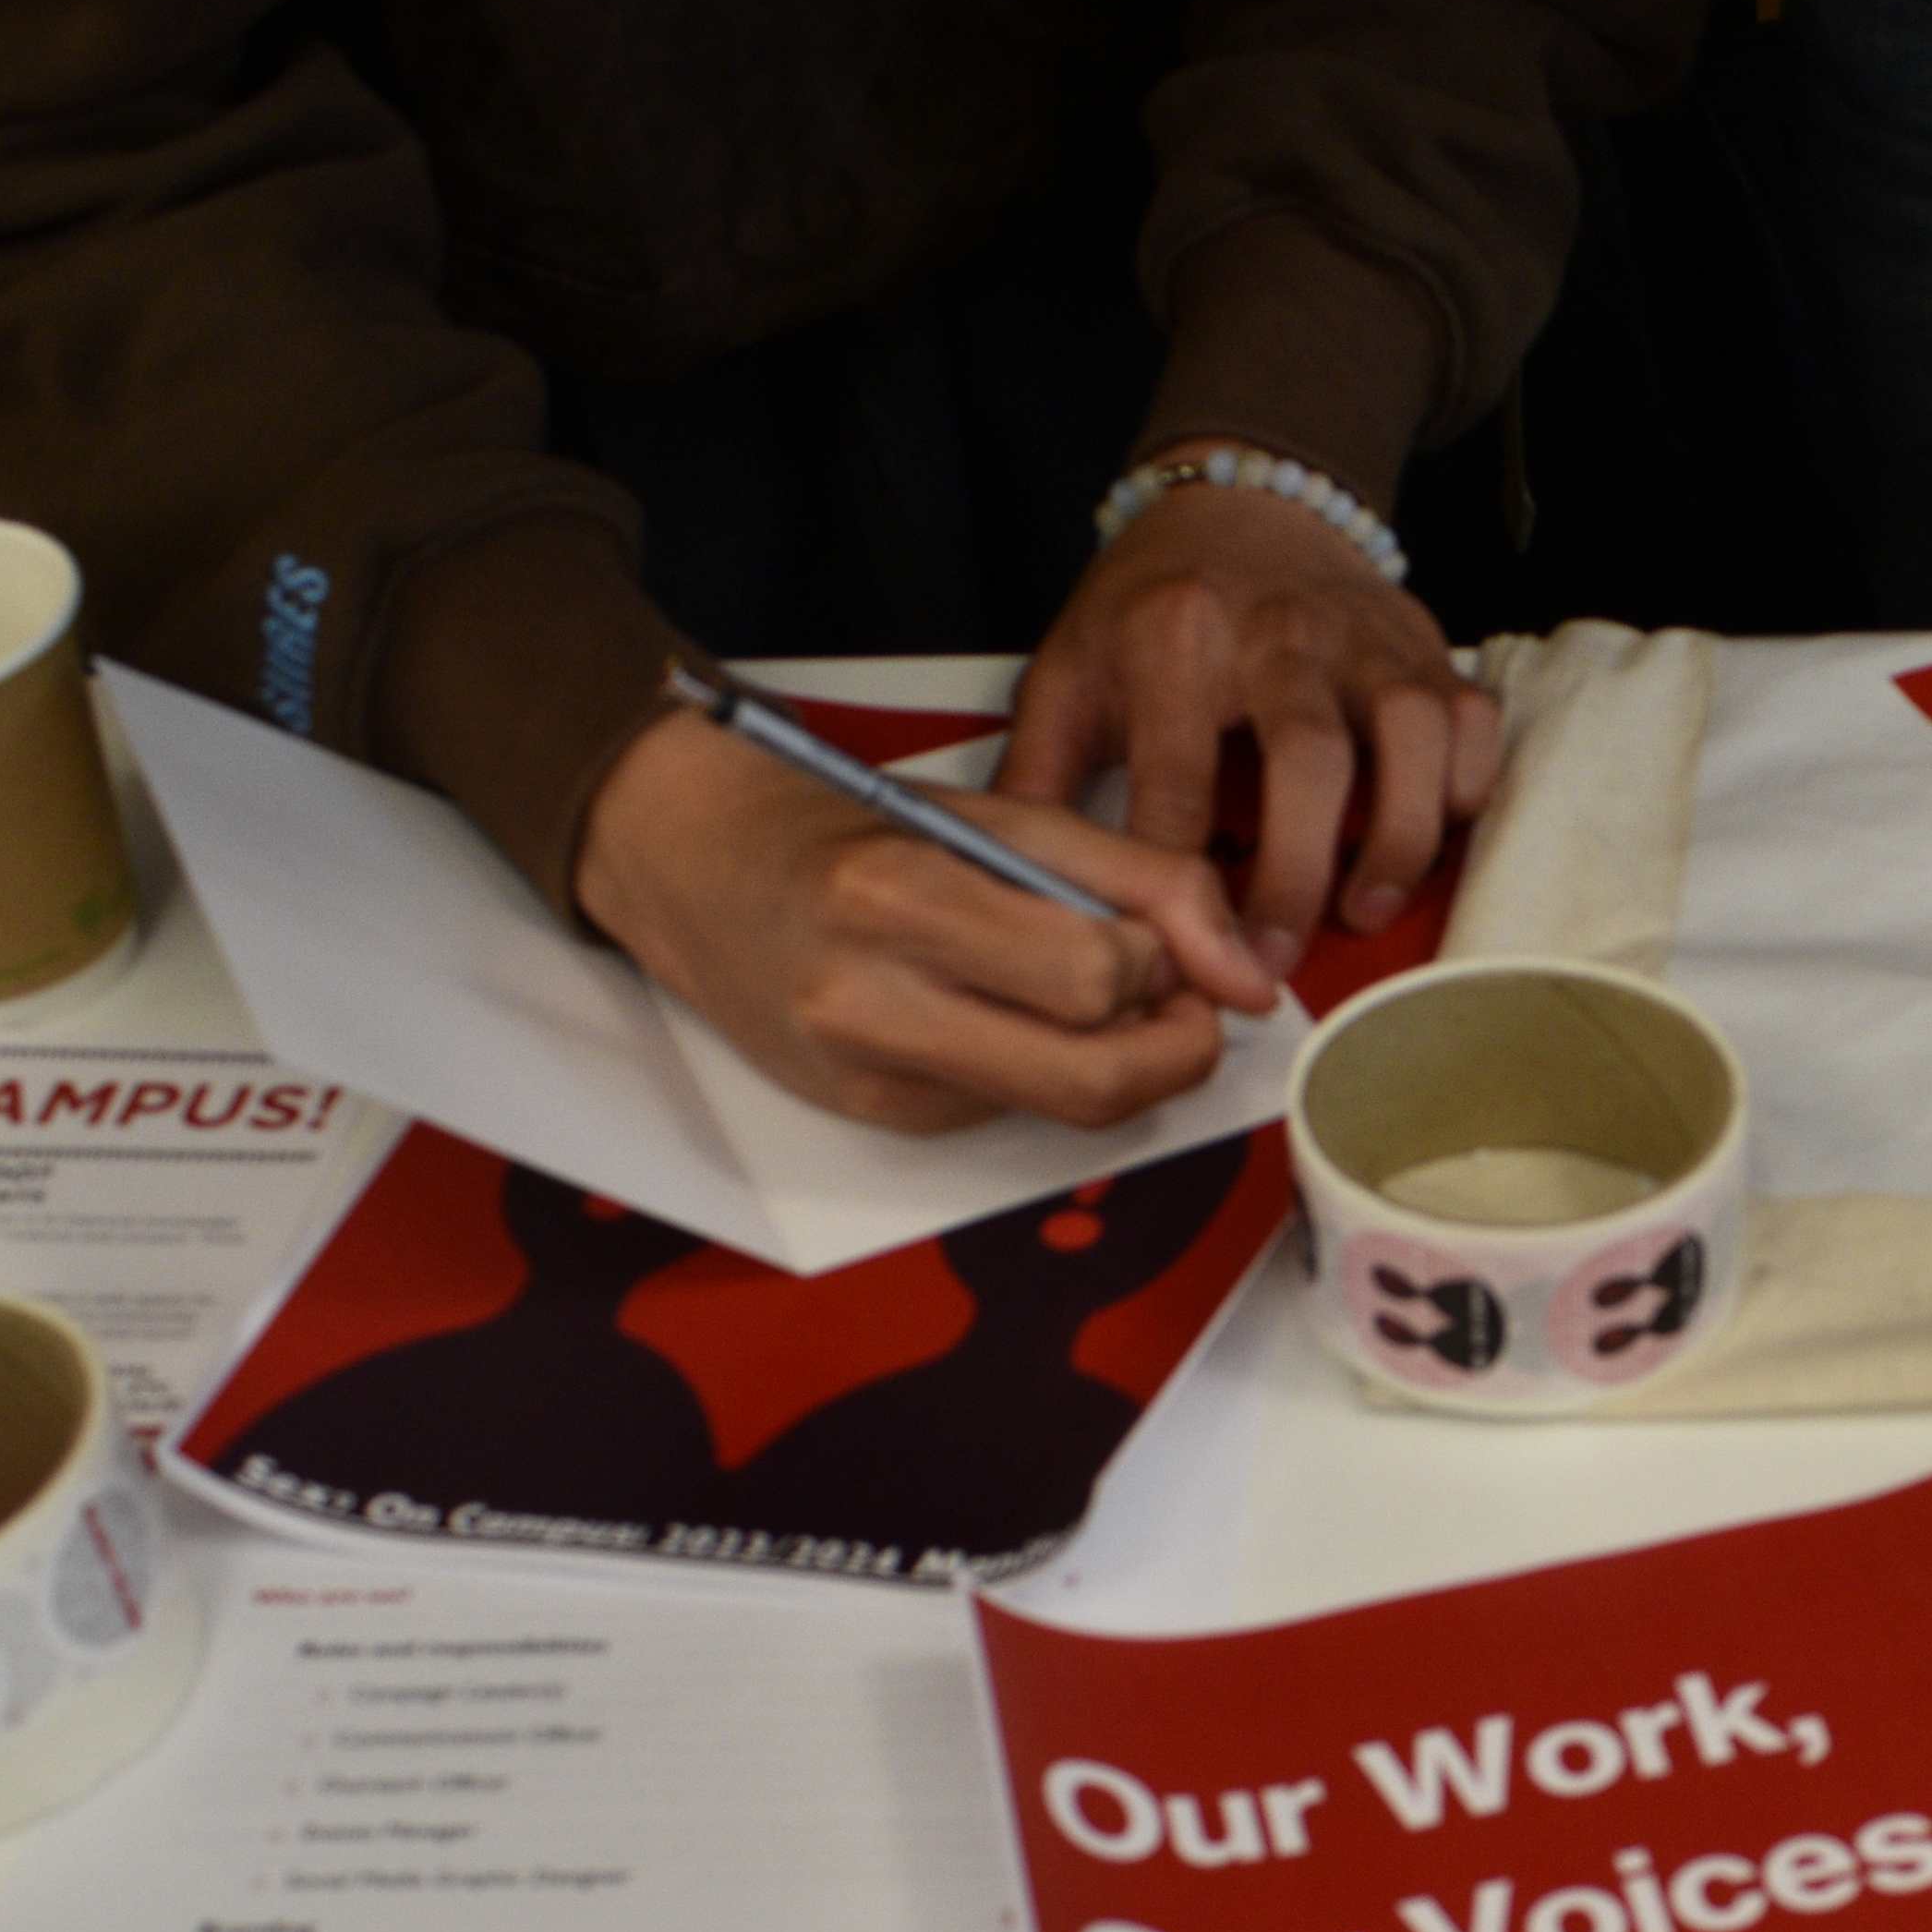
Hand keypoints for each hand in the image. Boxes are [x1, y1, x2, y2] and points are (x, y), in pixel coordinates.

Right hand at [570, 704, 1275, 1134]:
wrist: (683, 859)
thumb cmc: (846, 820)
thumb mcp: (1000, 811)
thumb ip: (1138, 880)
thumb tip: (1248, 976)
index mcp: (903, 899)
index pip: (1096, 978)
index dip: (1164, 967)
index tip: (1163, 938)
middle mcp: (874, 1004)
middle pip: (1093, 1083)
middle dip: (1174, 1051)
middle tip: (1183, 1005)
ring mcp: (868, 1079)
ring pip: (1061, 1114)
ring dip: (1117, 1066)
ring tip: (1093, 997)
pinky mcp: (872, 1120)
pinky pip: (1008, 1115)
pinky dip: (1042, 1072)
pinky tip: (1006, 1016)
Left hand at [1003, 459, 1505, 967]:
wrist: (1241, 502)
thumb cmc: (1150, 605)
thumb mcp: (1068, 670)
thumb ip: (1038, 774)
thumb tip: (1017, 886)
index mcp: (1175, 635)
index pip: (1179, 777)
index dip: (1181, 881)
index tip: (1179, 954)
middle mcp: (1279, 629)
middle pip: (1307, 759)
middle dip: (1294, 877)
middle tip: (1271, 963)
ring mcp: (1363, 636)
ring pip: (1410, 736)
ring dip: (1398, 838)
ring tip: (1363, 910)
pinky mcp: (1425, 645)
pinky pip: (1471, 723)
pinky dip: (1465, 789)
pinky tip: (1427, 839)